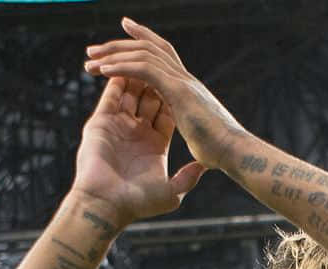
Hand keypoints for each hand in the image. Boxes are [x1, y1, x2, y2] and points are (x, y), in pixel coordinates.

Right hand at [70, 74, 205, 228]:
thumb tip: (204, 165)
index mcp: (154, 145)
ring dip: (138, 72)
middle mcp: (137, 132)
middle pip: (150, 95)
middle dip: (158, 79)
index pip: (167, 111)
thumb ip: (187, 178)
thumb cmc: (136, 204)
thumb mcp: (170, 194)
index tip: (186, 84)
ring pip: (131, 90)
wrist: (105, 206)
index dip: (175, 96)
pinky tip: (127, 62)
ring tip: (147, 56)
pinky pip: (111, 92)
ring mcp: (118, 125)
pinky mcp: (102, 121)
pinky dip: (118, 76)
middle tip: (166, 62)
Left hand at [85, 17, 247, 172]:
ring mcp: (182, 82)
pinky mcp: (178, 89)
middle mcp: (183, 81)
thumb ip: (194, 148)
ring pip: (144, 54)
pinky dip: (123, 66)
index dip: (139, 50)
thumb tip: (198, 163)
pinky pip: (145, 69)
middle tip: (94, 49)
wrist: (236, 154)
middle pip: (149, 50)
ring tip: (91, 56)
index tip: (117, 48)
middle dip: (120, 46)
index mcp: (185, 93)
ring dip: (115, 53)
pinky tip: (103, 69)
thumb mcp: (201, 150)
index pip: (159, 61)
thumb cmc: (222, 156)